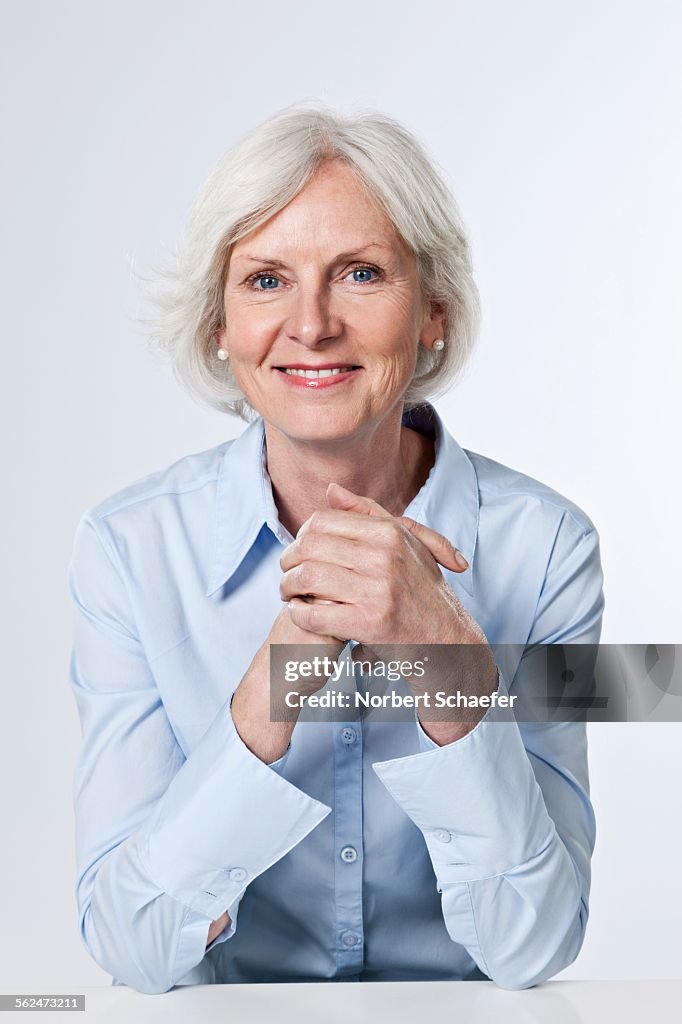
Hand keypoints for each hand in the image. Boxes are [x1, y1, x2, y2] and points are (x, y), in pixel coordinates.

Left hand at [279, 483, 498, 743]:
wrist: (447, 638)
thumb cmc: (421, 588)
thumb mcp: (404, 542)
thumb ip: (366, 513)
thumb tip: (331, 490)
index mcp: (389, 532)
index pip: (322, 521)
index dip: (300, 535)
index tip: (298, 551)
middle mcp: (384, 556)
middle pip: (310, 547)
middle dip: (288, 561)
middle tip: (286, 574)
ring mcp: (379, 590)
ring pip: (308, 578)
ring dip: (288, 587)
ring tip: (289, 594)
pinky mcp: (371, 624)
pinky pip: (316, 614)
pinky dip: (299, 614)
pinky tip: (299, 614)